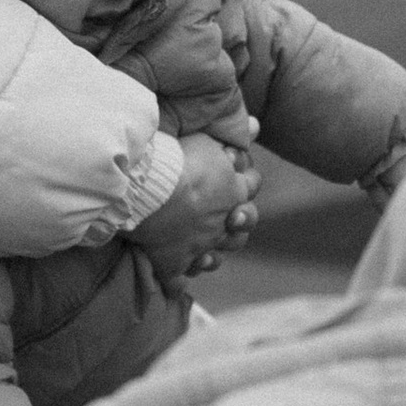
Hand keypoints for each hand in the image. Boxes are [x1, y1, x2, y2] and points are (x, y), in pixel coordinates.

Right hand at [133, 133, 259, 288]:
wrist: (146, 190)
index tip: (237, 177)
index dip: (247, 181)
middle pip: (241, 230)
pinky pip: (178, 281)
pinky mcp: (173, 265)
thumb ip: (232, 136)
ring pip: (215, 258)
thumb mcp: (207, 139)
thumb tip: (258, 124)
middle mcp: (222, 223)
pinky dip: (176, 280)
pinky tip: (172, 276)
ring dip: (211, 253)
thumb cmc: (175, 159)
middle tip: (227, 217)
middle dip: (237, 223)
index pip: (252, 185)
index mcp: (234, 191)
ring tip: (204, 249)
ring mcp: (198, 247)